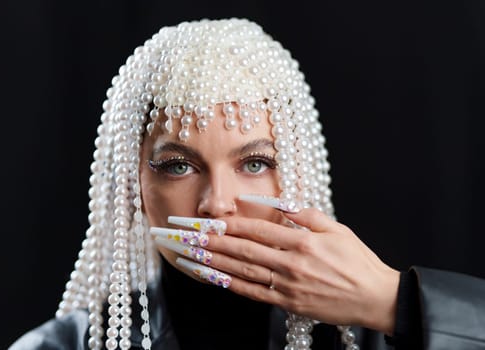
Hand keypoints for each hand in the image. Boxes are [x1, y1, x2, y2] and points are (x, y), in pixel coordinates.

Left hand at [205, 207, 399, 334]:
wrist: (375, 297)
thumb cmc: (357, 261)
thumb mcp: (337, 228)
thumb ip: (306, 214)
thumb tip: (278, 203)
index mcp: (303, 241)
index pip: (258, 229)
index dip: (231, 223)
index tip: (210, 219)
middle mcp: (291, 263)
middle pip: (243, 249)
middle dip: (212, 241)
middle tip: (188, 236)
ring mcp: (288, 286)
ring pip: (244, 271)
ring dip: (214, 262)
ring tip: (190, 255)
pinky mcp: (288, 304)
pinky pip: (254, 293)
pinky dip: (231, 285)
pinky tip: (213, 278)